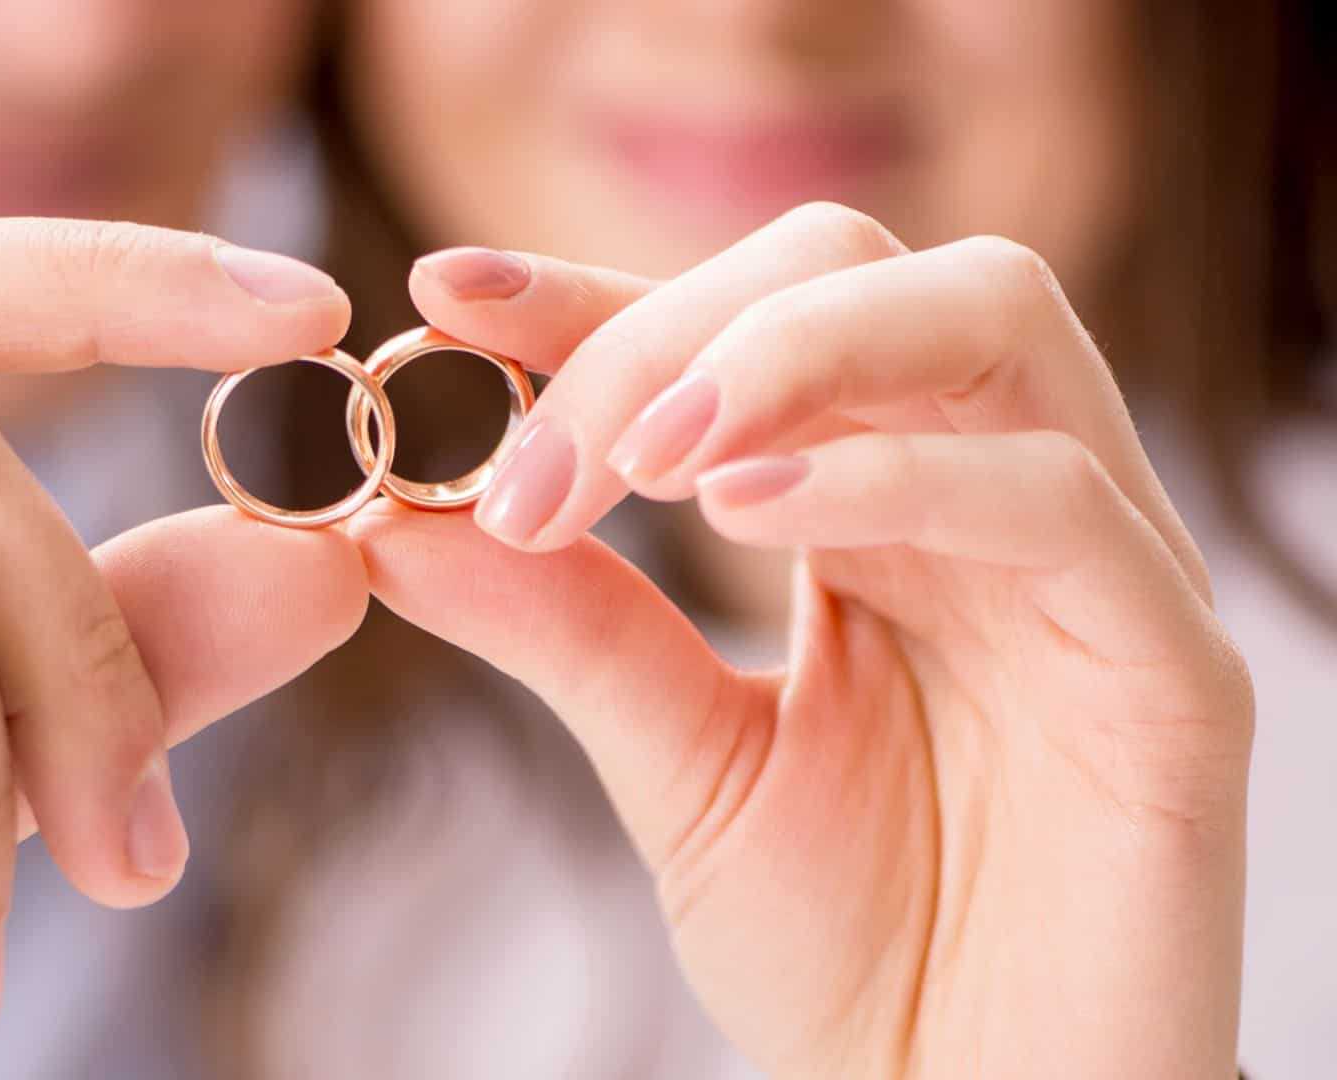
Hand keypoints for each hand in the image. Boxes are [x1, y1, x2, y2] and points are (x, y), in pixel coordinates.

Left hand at [353, 204, 1251, 1078]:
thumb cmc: (855, 952)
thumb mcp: (681, 767)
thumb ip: (568, 630)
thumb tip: (394, 518)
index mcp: (878, 509)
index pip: (740, 333)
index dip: (595, 295)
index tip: (447, 292)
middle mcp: (987, 498)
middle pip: (860, 277)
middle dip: (677, 331)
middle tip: (546, 455)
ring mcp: (1092, 566)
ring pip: (986, 320)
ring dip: (783, 360)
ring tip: (643, 462)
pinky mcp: (1171, 666)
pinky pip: (1055, 503)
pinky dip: (894, 478)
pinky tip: (748, 518)